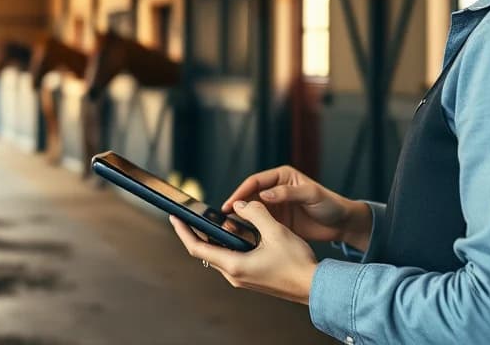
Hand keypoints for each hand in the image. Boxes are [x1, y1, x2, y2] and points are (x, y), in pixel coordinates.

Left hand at [169, 200, 318, 303]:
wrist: (314, 286)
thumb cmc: (297, 262)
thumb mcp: (275, 230)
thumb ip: (255, 213)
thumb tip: (240, 203)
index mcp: (235, 265)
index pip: (197, 249)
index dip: (184, 232)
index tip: (175, 218)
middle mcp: (234, 275)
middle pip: (206, 252)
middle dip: (198, 232)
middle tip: (192, 215)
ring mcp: (242, 279)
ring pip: (220, 255)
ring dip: (217, 238)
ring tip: (217, 220)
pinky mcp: (251, 278)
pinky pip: (232, 259)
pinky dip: (230, 244)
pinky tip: (238, 232)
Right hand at [222, 165, 371, 250]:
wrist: (342, 224)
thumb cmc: (330, 204)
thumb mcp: (311, 195)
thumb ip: (288, 193)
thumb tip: (264, 195)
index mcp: (281, 176)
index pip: (255, 182)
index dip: (240, 192)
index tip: (230, 204)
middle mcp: (275, 189)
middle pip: (249, 196)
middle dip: (236, 206)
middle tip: (223, 218)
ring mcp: (275, 206)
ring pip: (252, 211)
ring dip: (240, 218)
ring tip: (229, 228)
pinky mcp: (278, 221)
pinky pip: (259, 223)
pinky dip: (250, 229)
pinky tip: (243, 236)